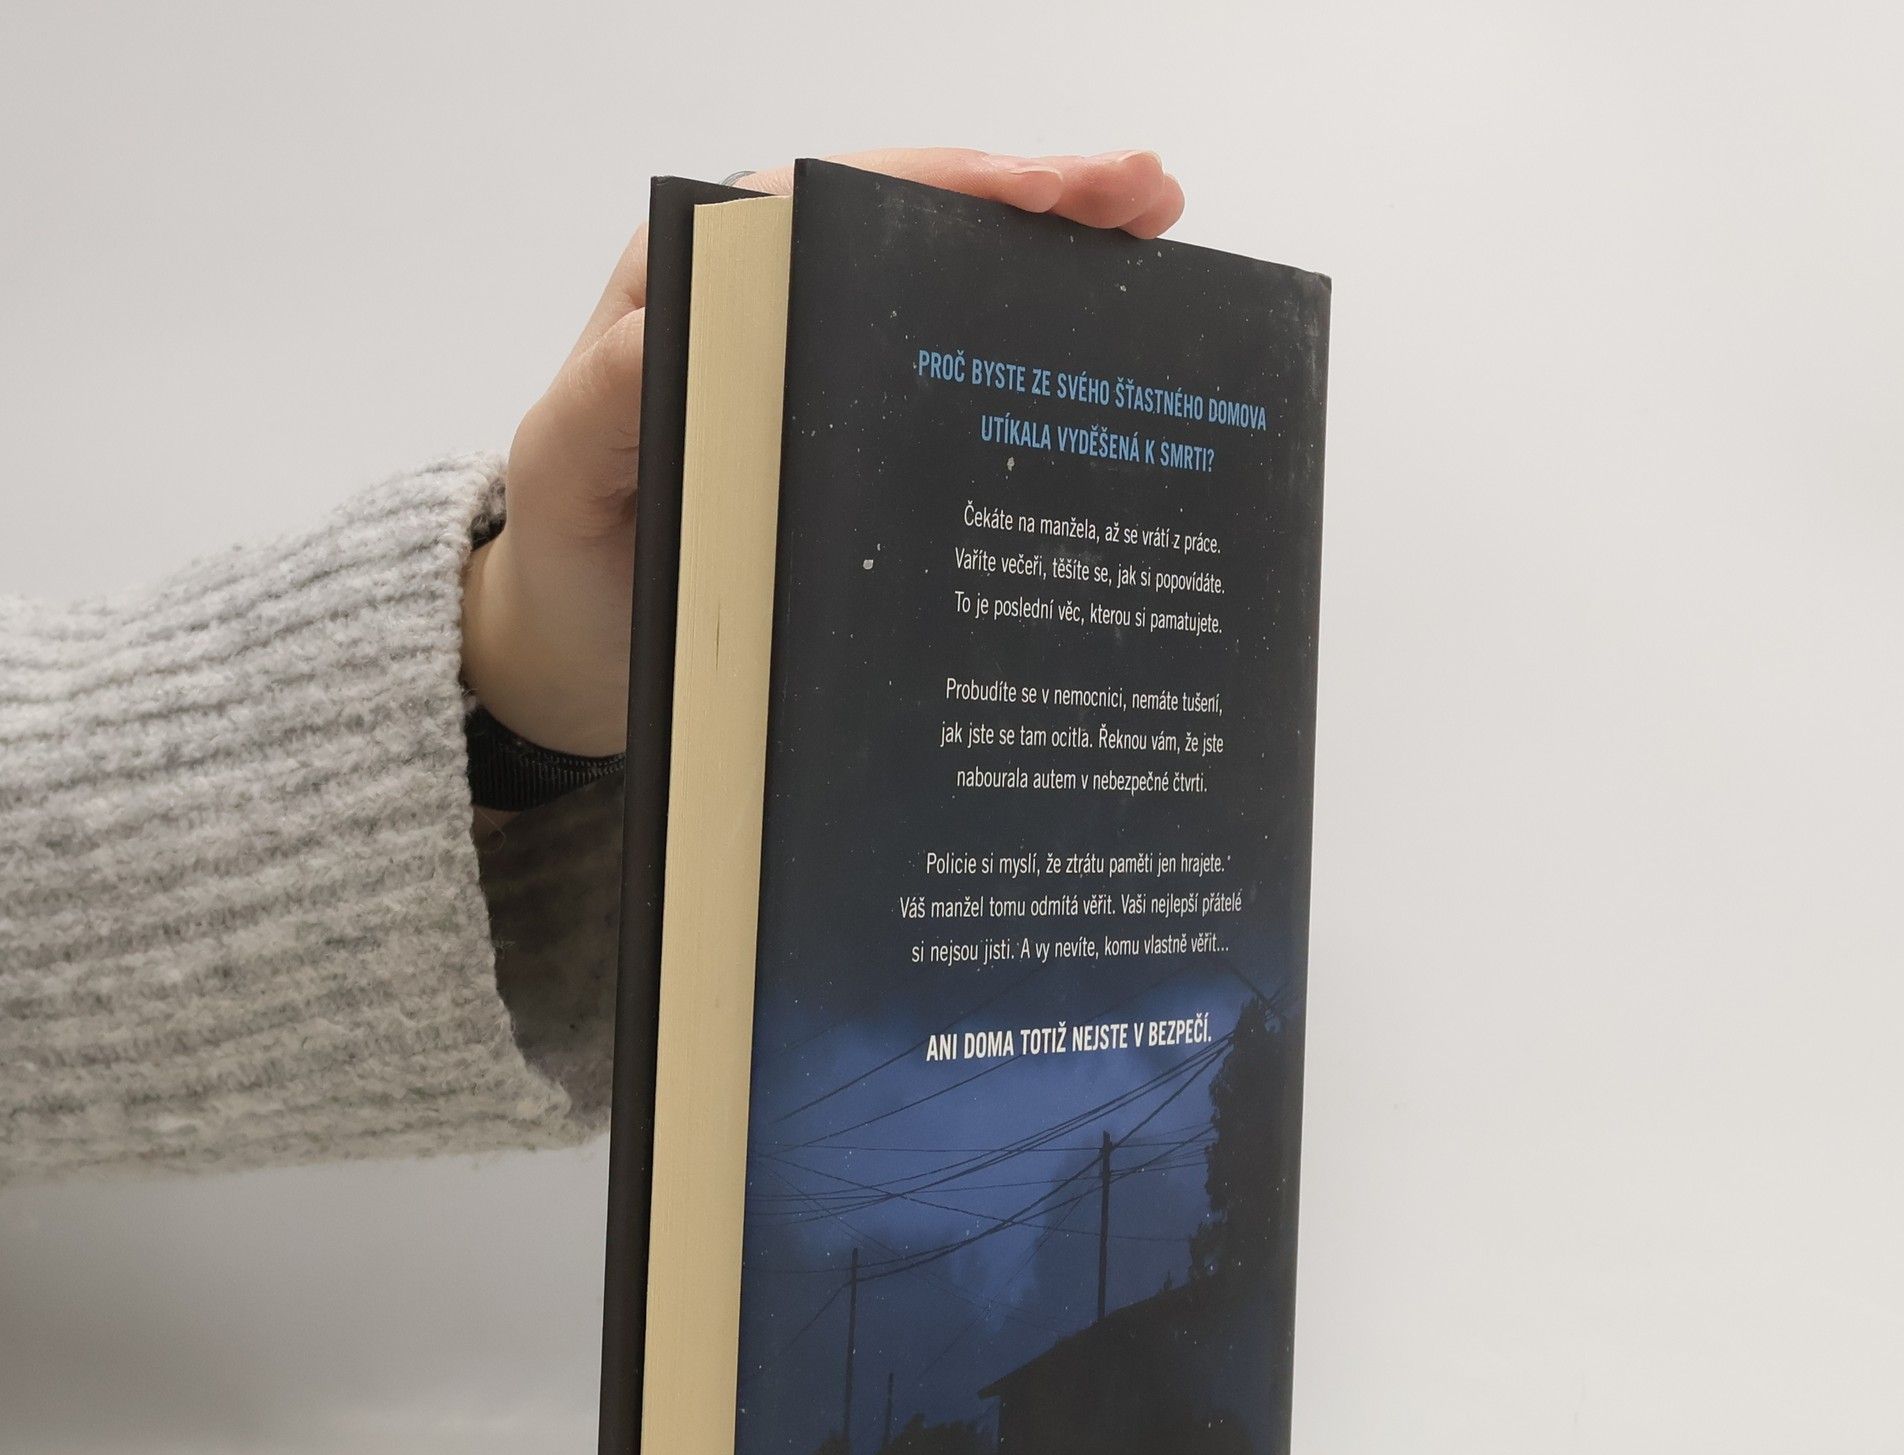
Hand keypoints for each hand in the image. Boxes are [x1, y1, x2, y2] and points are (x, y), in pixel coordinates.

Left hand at [460, 148, 1184, 760]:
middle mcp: (771, 301)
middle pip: (917, 221)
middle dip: (1040, 198)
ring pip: (945, 284)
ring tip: (1157, 234)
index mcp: (705, 286)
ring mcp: (818, 362)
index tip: (1049, 191)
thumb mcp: (571, 477)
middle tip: (1149, 196)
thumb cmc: (573, 554)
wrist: (581, 643)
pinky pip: (942, 368)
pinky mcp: (846, 428)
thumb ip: (609, 400)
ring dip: (1052, 257)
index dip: (952, 186)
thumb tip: (673, 330)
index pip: (841, 198)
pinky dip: (1024, 343)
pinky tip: (1102, 341)